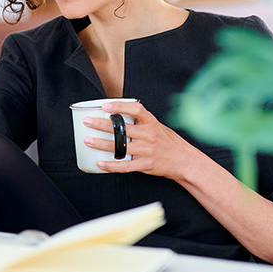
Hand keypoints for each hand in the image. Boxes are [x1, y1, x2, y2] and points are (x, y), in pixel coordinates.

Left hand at [83, 100, 199, 181]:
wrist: (185, 161)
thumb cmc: (168, 142)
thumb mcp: (157, 126)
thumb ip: (140, 122)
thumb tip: (117, 115)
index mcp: (151, 123)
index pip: (136, 109)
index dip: (120, 106)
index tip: (105, 106)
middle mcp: (149, 135)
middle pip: (122, 128)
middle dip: (102, 124)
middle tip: (87, 122)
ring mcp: (147, 150)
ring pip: (120, 147)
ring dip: (101, 144)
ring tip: (88, 141)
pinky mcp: (146, 164)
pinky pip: (125, 166)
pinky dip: (111, 165)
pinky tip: (100, 163)